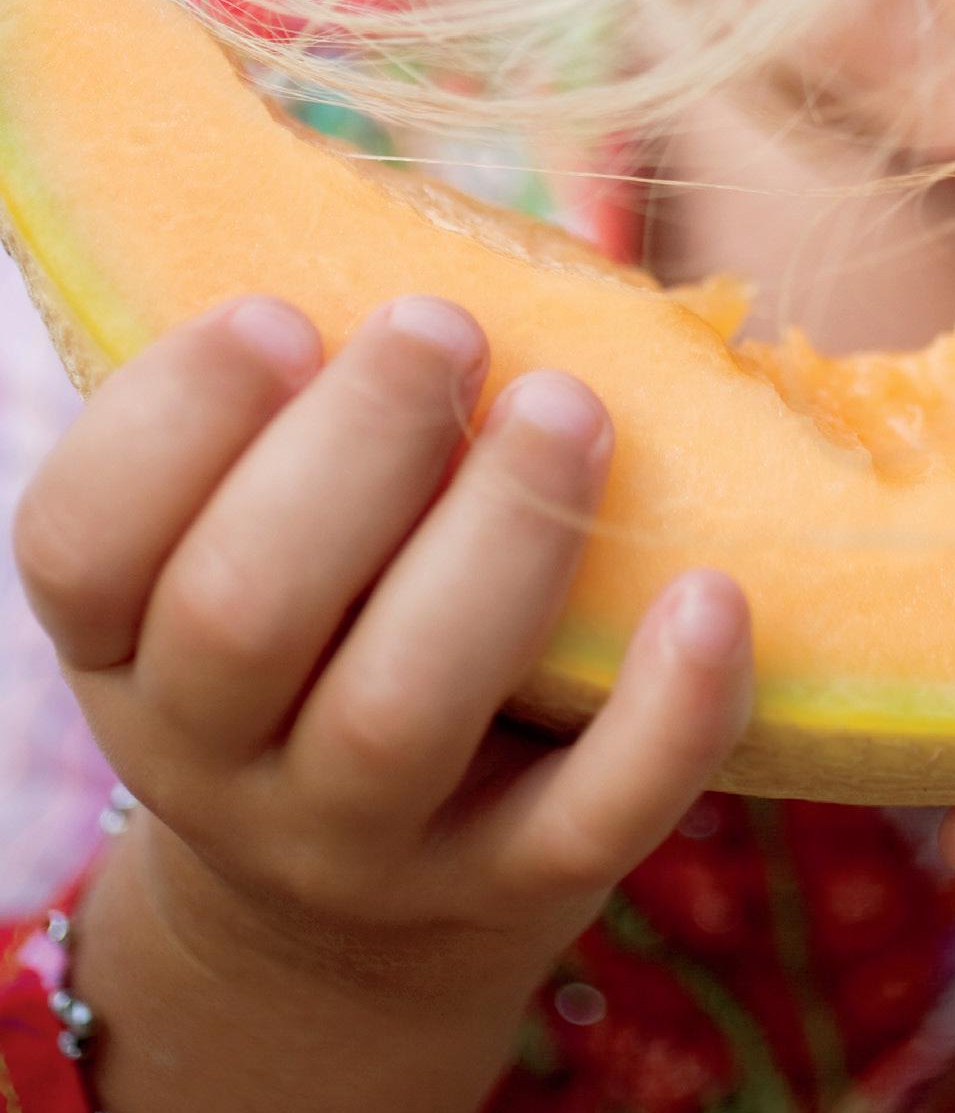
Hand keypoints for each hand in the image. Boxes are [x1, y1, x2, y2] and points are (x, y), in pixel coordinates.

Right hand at [12, 293, 752, 998]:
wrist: (363, 914)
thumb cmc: (327, 640)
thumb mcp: (254, 543)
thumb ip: (292, 419)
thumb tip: (379, 198)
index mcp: (129, 643)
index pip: (80, 544)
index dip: (171, 420)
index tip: (276, 310)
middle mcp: (215, 759)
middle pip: (243, 615)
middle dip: (353, 452)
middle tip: (444, 327)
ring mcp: (360, 845)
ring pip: (402, 714)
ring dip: (495, 545)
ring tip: (570, 407)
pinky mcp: (508, 891)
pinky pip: (585, 823)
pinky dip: (662, 714)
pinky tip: (716, 593)